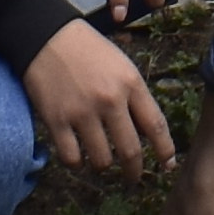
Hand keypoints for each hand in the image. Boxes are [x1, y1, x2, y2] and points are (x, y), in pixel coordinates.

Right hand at [25, 19, 171, 178]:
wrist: (46, 36)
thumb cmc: (88, 49)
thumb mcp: (121, 64)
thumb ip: (135, 95)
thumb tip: (146, 131)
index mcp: (130, 84)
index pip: (156, 126)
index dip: (165, 151)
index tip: (167, 165)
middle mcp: (110, 101)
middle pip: (131, 151)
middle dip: (134, 171)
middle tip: (133, 178)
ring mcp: (82, 113)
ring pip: (102, 160)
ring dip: (104, 166)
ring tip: (103, 163)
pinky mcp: (56, 121)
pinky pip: (72, 158)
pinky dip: (77, 163)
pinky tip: (79, 158)